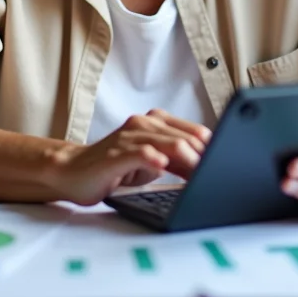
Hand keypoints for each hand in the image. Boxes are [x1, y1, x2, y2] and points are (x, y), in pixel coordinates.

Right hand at [49, 109, 211, 205]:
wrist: (73, 172)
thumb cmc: (116, 167)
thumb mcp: (152, 162)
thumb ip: (178, 160)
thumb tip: (208, 166)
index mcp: (155, 122)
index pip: (193, 132)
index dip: (211, 149)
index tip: (224, 164)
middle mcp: (143, 124)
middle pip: (184, 138)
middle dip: (204, 157)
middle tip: (216, 174)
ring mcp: (128, 138)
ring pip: (166, 144)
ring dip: (187, 160)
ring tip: (201, 172)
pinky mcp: (115, 154)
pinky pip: (139, 153)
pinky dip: (153, 159)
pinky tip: (162, 165)